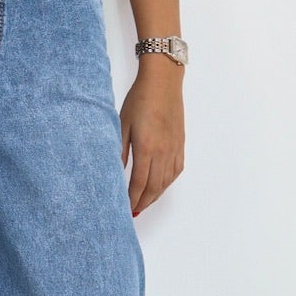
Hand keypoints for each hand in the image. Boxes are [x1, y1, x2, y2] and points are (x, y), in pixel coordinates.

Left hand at [120, 58, 184, 216]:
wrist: (163, 83)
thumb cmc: (140, 100)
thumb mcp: (122, 124)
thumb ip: (120, 150)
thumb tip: (114, 171)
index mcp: (147, 148)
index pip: (139, 183)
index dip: (132, 200)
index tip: (124, 209)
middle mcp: (163, 152)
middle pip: (153, 187)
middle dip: (142, 203)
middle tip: (132, 212)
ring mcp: (174, 149)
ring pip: (165, 182)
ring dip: (154, 196)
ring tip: (143, 204)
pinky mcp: (180, 144)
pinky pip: (175, 171)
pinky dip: (166, 183)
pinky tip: (159, 186)